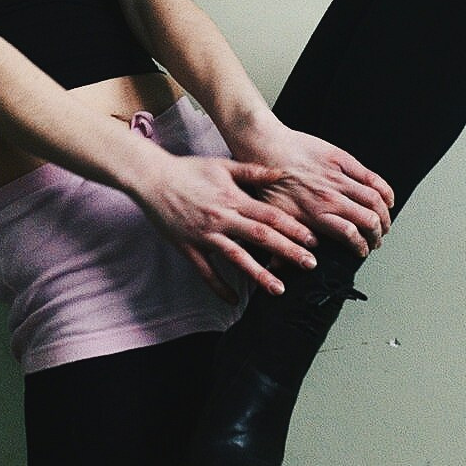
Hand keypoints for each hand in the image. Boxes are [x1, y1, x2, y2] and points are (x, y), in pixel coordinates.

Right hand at [129, 149, 321, 302]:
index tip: (312, 240)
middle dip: (287, 252)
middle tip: (309, 265)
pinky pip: (206, 272)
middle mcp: (222, 218)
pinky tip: (233, 300)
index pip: (270, 215)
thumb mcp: (223, 165)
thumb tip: (280, 173)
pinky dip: (219, 287)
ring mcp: (204, 235)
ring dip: (259, 274)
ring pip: (236, 258)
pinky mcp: (188, 247)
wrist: (152, 178)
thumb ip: (253, 172)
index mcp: (233, 199)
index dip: (293, 228)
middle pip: (260, 237)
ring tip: (279, 289)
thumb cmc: (188, 170)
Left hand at [229, 117, 394, 261]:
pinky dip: (385, 191)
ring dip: (384, 216)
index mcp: (315, 214)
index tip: (362, 251)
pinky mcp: (343, 160)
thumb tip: (284, 267)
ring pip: (374, 200)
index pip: (351, 235)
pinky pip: (372, 178)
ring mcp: (338, 178)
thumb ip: (284, 242)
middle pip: (368, 220)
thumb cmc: (267, 182)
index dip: (361, 246)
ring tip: (384, 223)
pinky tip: (388, 200)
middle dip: (377, 235)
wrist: (265, 147)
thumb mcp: (272, 218)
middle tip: (376, 240)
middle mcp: (330, 198)